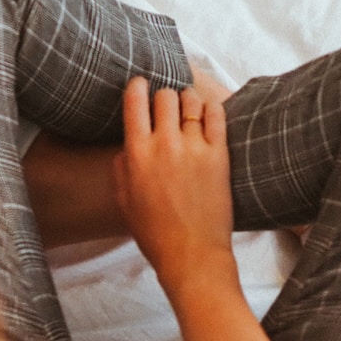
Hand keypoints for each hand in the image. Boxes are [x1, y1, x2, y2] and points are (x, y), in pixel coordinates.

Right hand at [113, 78, 233, 291]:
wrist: (191, 254)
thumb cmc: (154, 232)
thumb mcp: (124, 200)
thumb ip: (121, 167)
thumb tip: (127, 144)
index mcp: (137, 154)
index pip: (135, 101)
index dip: (137, 87)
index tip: (140, 86)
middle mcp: (164, 144)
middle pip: (164, 95)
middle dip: (163, 95)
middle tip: (166, 104)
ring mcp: (194, 148)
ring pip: (191, 101)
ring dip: (187, 99)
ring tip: (188, 108)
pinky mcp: (219, 155)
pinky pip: (217, 115)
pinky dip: (211, 107)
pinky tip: (208, 112)